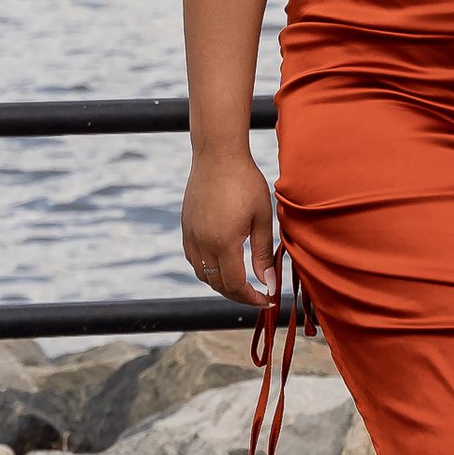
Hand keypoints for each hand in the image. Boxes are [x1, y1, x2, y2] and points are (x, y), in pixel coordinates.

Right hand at [181, 148, 276, 305]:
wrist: (218, 155)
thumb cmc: (245, 182)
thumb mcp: (262, 218)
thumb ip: (263, 253)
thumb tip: (268, 282)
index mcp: (223, 243)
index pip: (235, 285)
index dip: (251, 297)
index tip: (267, 299)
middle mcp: (202, 244)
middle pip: (218, 284)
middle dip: (239, 295)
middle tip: (259, 295)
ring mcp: (191, 236)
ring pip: (203, 275)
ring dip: (222, 284)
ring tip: (243, 283)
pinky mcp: (186, 228)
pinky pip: (194, 260)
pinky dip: (207, 270)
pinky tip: (222, 265)